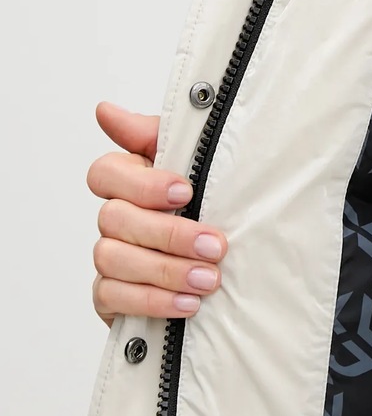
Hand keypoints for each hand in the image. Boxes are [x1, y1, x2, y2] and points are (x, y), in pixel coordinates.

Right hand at [88, 101, 227, 329]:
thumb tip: (106, 111)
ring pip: (113, 258)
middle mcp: (113, 220)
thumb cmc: (204, 213)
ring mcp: (108, 258)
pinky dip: (153, 302)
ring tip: (208, 280)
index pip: (106, 173)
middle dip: (169, 235)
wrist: (220, 273)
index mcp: (129, 184)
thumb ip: (155, 138)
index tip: (184, 192)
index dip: (141, 184)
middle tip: (215, 247)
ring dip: (166, 271)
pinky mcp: (110, 297)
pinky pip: (114, 297)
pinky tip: (187, 304)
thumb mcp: (194, 169)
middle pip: (115, 219)